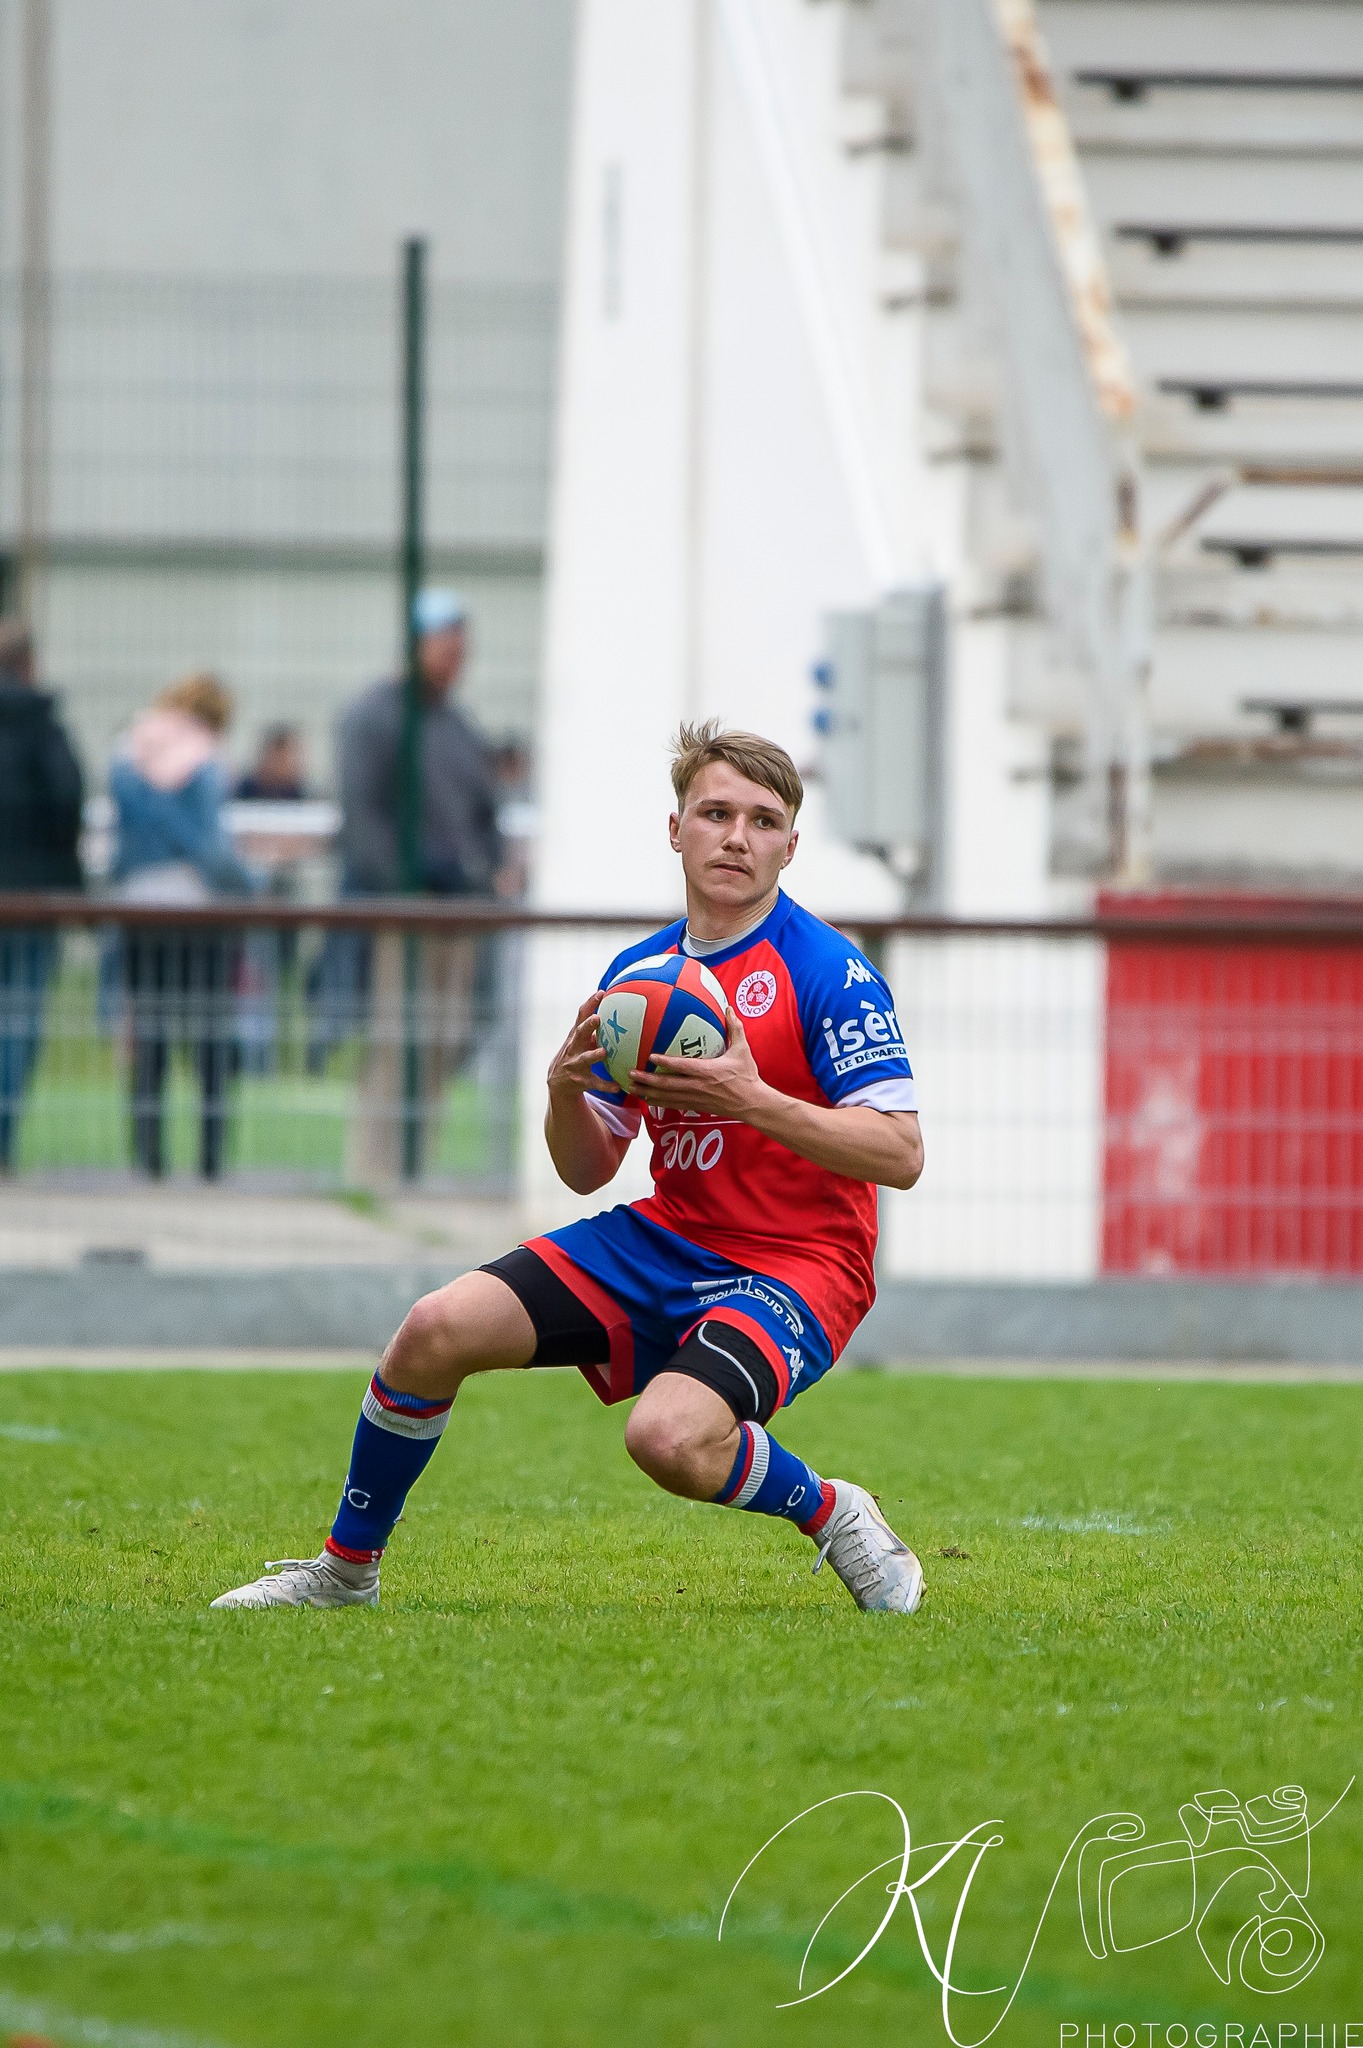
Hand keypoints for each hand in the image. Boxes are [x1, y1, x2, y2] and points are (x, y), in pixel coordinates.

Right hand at [547, 991, 604, 1101]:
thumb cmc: (574, 1054)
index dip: (590, 1004)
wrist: (558, 1082)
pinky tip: (617, 1085)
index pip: (581, 1017)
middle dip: (588, 1026)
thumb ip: (592, 1027)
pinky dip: (605, 1085)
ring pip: (584, 1059)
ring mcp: (575, 1065)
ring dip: (593, 1055)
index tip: (601, 993)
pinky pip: (594, 1083)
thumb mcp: (579, 1040)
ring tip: (603, 1052)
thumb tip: (614, 1009)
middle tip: (597, 1018)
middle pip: (579, 1034)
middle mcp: (573, 1048)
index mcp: (575, 1036)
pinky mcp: (580, 1081)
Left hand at [632, 1007, 769, 1120]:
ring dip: (648, 1092)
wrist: (752, 1103)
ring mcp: (695, 1098)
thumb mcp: (743, 1051)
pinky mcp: (696, 1106)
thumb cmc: (747, 1076)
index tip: (650, 1056)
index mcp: (708, 1071)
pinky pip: (673, 1104)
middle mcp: (698, 1086)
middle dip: (647, 1080)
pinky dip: (658, 1102)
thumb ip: (735, 1029)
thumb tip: (729, 1008)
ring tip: (631, 1087)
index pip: (683, 1066)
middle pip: (667, 1084)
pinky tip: (646, 1099)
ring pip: (666, 1097)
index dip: (666, 1062)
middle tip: (630, 1074)